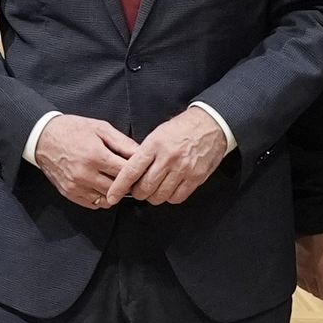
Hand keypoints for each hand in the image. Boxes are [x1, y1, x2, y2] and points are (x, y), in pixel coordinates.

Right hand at [32, 112, 138, 209]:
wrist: (43, 137)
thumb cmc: (72, 130)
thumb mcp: (100, 128)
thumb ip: (122, 142)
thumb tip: (141, 153)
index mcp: (95, 156)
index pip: (125, 172)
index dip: (136, 171)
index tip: (140, 168)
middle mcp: (85, 174)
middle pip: (118, 188)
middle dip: (127, 183)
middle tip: (130, 176)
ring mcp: (76, 186)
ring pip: (107, 199)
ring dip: (115, 192)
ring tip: (115, 180)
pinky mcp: (70, 193)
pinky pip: (94, 203)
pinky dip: (101, 197)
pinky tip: (101, 185)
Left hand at [105, 105, 232, 207]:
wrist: (211, 125)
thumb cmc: (182, 129)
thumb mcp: (158, 134)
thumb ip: (144, 153)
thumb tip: (131, 173)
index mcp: (154, 145)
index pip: (131, 171)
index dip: (119, 187)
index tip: (112, 196)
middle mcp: (168, 158)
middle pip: (145, 188)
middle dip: (138, 193)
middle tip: (139, 189)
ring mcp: (183, 169)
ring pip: (160, 196)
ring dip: (154, 197)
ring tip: (155, 189)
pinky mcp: (196, 177)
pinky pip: (177, 197)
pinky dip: (170, 198)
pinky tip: (170, 190)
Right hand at [296, 230, 322, 306]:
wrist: (314, 209)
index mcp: (322, 269)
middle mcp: (306, 270)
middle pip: (317, 293)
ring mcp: (296, 264)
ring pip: (306, 287)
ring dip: (317, 290)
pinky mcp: (290, 258)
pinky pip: (296, 277)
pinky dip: (305, 281)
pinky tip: (311, 277)